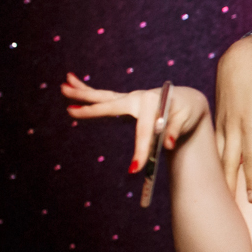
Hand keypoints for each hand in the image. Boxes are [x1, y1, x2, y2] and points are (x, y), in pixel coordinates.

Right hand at [61, 74, 208, 169]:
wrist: (188, 101)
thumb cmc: (187, 111)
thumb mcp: (186, 120)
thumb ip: (175, 130)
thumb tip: (167, 144)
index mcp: (152, 102)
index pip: (143, 130)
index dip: (140, 150)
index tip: (134, 169)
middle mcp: (138, 97)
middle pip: (111, 105)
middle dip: (92, 110)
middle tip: (71, 112)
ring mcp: (131, 98)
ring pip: (103, 97)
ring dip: (83, 93)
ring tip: (63, 87)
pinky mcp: (127, 101)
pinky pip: (105, 97)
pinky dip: (89, 91)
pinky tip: (72, 82)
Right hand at [214, 36, 251, 202]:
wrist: (238, 59)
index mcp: (249, 123)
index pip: (251, 158)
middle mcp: (232, 127)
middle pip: (230, 162)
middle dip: (230, 186)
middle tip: (230, 209)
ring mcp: (221, 124)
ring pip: (218, 156)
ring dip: (218, 177)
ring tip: (218, 197)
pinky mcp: (216, 120)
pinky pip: (212, 145)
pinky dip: (211, 161)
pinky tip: (211, 173)